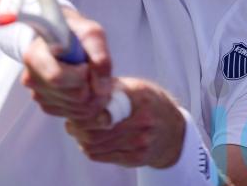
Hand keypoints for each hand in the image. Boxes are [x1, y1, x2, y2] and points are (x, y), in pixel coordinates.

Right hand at [21, 9, 112, 121]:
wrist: (66, 38)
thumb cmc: (76, 33)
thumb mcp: (92, 34)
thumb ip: (100, 57)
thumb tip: (100, 89)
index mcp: (35, 56)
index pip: (57, 77)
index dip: (80, 76)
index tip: (86, 65)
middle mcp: (31, 77)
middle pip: (71, 96)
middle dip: (92, 89)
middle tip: (98, 75)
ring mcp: (37, 93)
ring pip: (74, 108)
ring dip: (92, 98)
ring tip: (95, 80)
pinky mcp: (46, 104)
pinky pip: (72, 114)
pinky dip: (86, 106)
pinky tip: (86, 88)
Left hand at [65, 78, 185, 167]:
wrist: (173, 131)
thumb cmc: (150, 103)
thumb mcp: (136, 87)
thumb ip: (111, 87)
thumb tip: (83, 87)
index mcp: (140, 98)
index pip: (101, 108)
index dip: (82, 110)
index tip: (76, 107)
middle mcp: (142, 122)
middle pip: (94, 131)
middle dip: (77, 126)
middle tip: (72, 121)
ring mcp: (140, 143)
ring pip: (94, 145)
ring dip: (81, 138)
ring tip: (80, 129)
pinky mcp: (136, 159)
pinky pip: (100, 156)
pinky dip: (90, 148)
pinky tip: (91, 140)